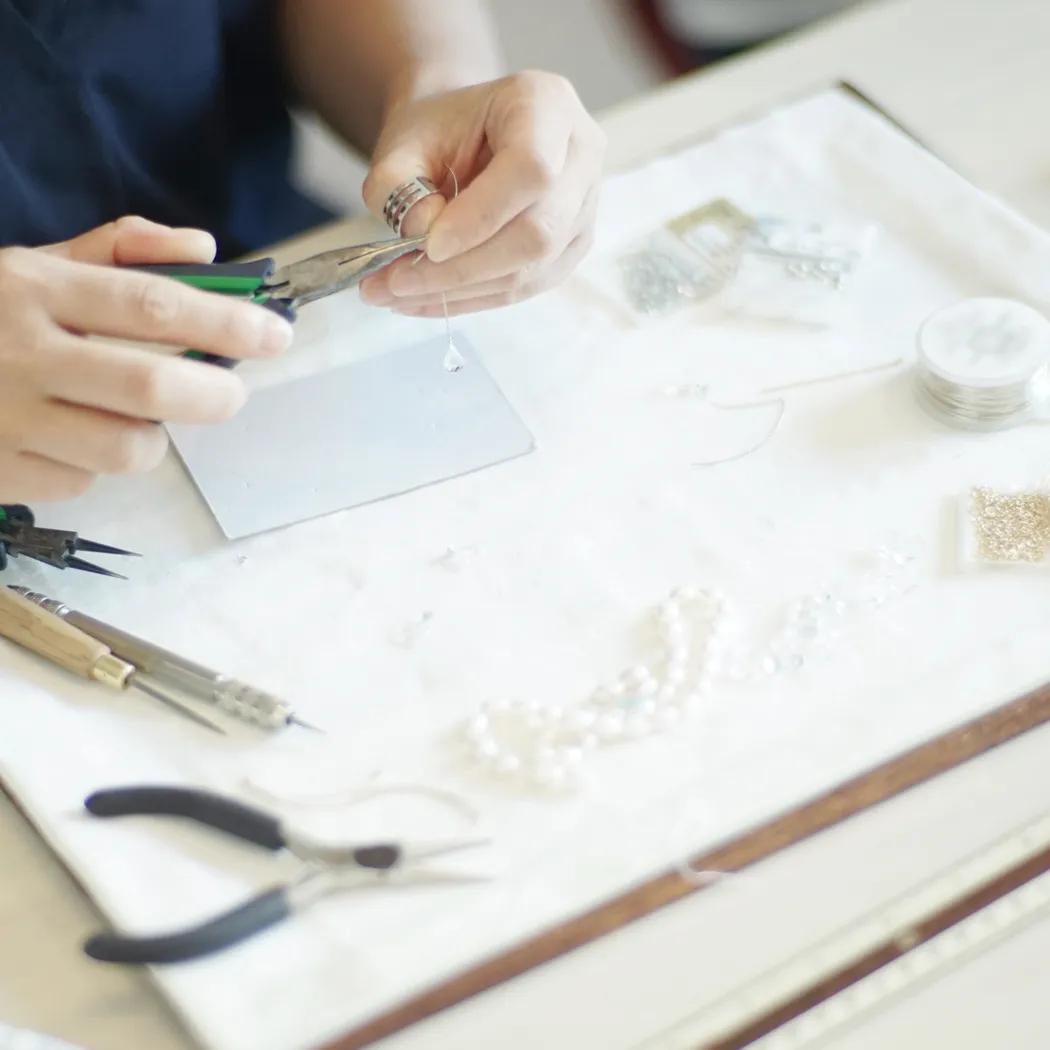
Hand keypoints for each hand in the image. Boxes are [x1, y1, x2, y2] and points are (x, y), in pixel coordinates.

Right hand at [0, 216, 292, 502]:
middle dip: (212, 394)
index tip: (276, 334)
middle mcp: (21, 351)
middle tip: (231, 392)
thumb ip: (122, 252)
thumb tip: (205, 249)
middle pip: (148, 384)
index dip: (225, 321)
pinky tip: (70, 437)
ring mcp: (6, 417)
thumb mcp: (35, 264)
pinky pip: (83, 480)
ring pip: (126, 448)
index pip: (151, 304)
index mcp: (35, 287)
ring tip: (134, 416)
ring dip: (152, 437)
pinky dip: (94, 463)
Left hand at [359, 70, 605, 316]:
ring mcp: (583, 207)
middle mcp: (580, 156)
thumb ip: (398, 181)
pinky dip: (472, 298)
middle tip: (398, 282)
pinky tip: (426, 299)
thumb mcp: (403, 139)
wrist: (465, 135)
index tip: (427, 246)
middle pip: (538, 232)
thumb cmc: (440, 130)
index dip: (480, 217)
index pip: (531, 170)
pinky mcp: (571, 247)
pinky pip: (527, 286)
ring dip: (462, 291)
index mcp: (547, 104)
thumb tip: (423, 232)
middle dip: (464, 268)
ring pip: (532, 269)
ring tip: (398, 294)